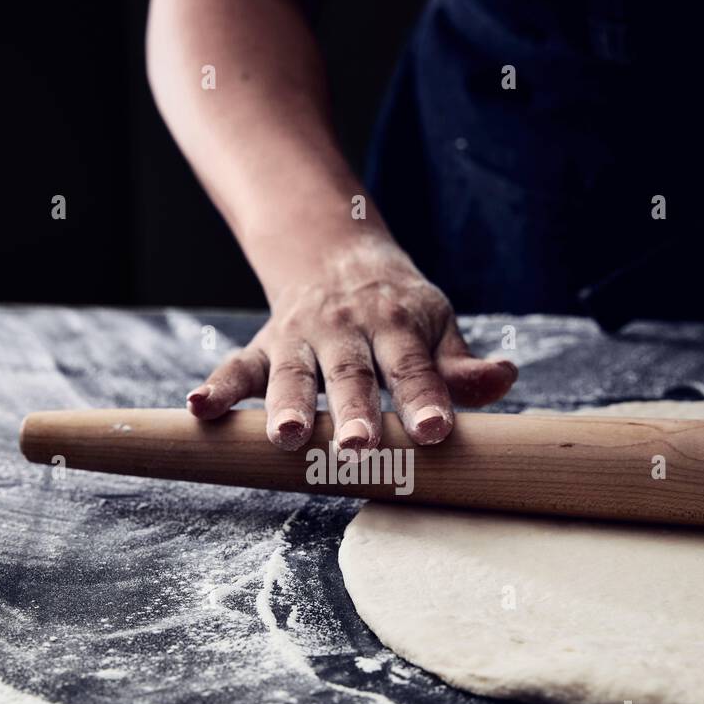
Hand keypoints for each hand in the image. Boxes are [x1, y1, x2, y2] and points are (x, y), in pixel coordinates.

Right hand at [187, 258, 516, 452]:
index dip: (425, 399)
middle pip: (350, 375)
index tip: (435, 431)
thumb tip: (505, 379)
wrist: (334, 254)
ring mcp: (300, 340)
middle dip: (353, 412)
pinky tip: (198, 410)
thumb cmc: (397, 310)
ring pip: (292, 375)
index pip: (415, 368)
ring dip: (285, 406)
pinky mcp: (264, 348)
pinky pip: (237, 368)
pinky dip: (217, 389)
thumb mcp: (435, 325)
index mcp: (397, 326)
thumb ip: (461, 364)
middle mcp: (346, 332)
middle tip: (358, 448)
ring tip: (283, 437)